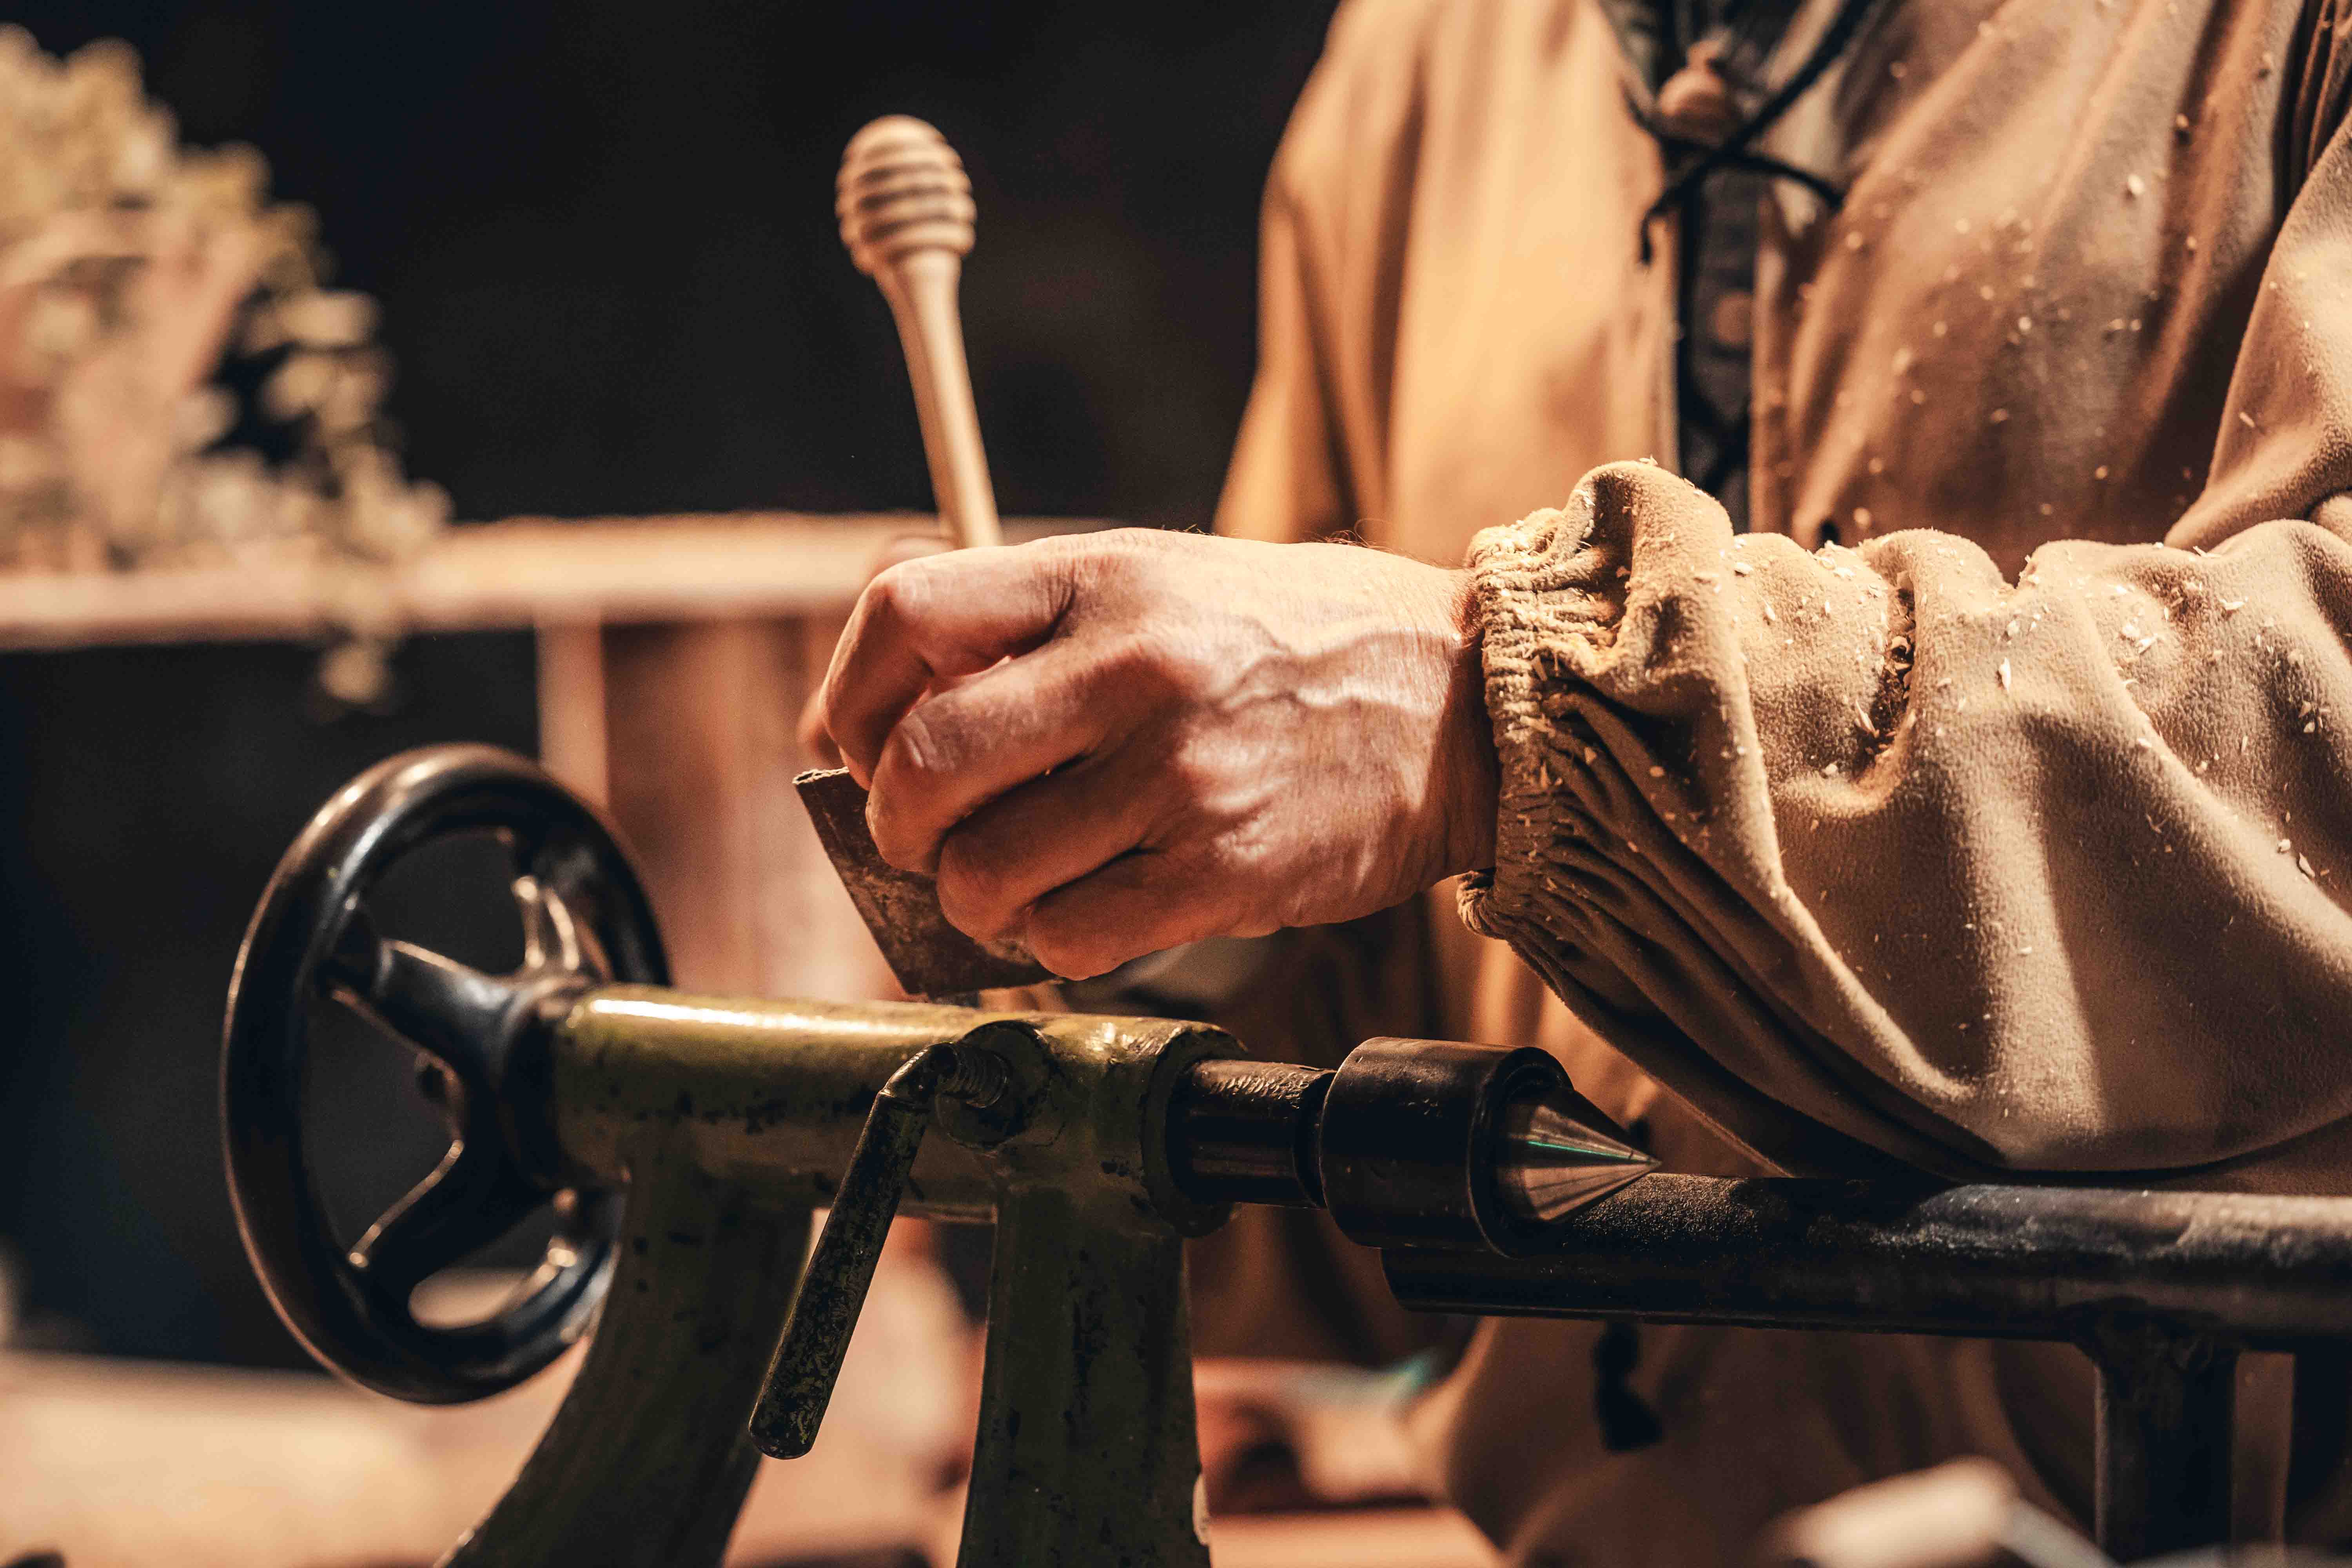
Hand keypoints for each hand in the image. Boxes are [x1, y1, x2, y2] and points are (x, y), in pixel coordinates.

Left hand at [816, 528, 1497, 978]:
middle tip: (921, 837)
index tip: (857, 746)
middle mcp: (1132, 671)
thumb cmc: (1295, 643)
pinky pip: (1066, 939)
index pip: (905, 617)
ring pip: (984, 871)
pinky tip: (1075, 914)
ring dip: (970, 897)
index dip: (848, 697)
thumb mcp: (1161, 580)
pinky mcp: (1221, 872)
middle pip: (922, 762)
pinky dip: (1044, 944)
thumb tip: (885, 723)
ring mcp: (1177, 777)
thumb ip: (1034, 630)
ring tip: (1007, 883)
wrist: (1463, 702)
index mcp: (1103, 577)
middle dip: (894, 820)